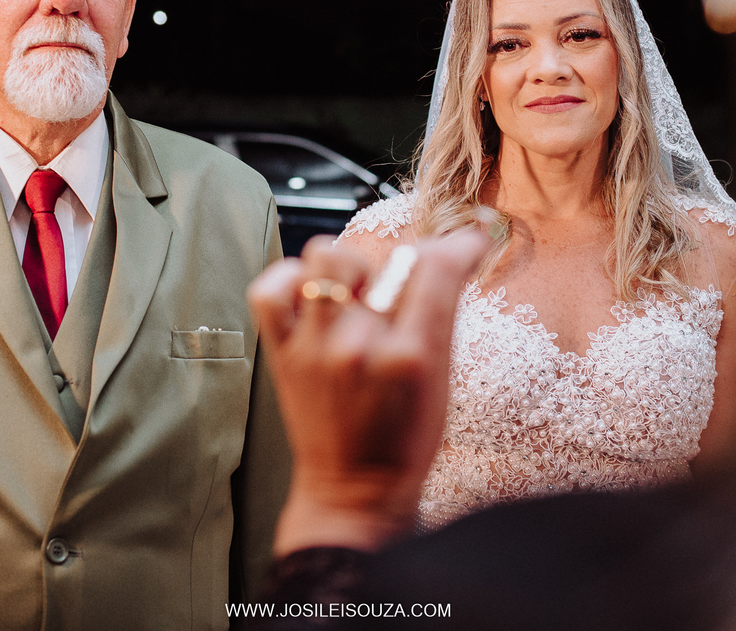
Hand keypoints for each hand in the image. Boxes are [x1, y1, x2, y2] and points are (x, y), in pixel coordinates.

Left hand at [248, 230, 488, 553]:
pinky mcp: (281, 352)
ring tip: (356, 295)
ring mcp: (314, 347)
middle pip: (386, 257)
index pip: (437, 267)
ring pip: (326, 256)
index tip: (465, 244)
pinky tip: (311, 296)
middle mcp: (359, 345)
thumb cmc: (402, 442)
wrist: (353, 490)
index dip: (459, 245)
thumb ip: (438, 318)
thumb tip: (445, 259)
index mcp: (412, 356)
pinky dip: (290, 279)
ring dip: (348, 267)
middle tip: (402, 292)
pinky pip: (271, 287)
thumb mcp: (440, 381)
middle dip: (405, 266)